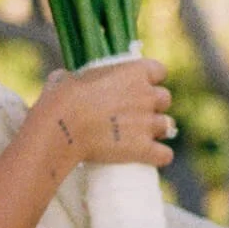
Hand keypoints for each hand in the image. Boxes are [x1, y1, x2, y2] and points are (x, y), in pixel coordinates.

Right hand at [37, 57, 176, 169]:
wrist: (62, 128)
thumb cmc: (61, 99)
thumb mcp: (68, 77)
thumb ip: (79, 78)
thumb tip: (66, 80)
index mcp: (134, 71)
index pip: (159, 70)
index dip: (150, 79)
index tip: (139, 86)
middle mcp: (147, 95)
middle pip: (165, 98)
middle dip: (153, 106)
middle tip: (135, 113)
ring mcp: (148, 123)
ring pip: (167, 126)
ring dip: (156, 130)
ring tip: (140, 136)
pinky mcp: (144, 148)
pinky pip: (165, 154)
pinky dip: (159, 156)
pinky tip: (150, 157)